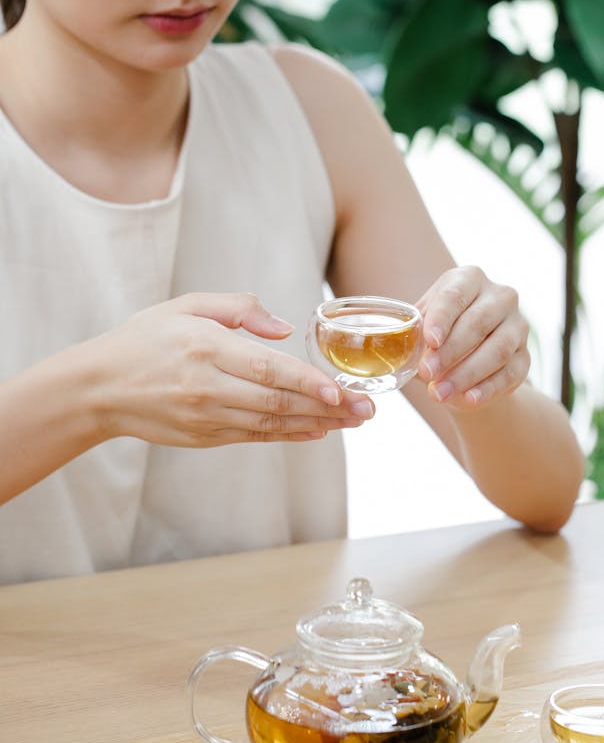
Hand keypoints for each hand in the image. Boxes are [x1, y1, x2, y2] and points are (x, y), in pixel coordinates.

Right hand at [90, 293, 374, 445]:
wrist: (98, 388)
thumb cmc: (145, 339)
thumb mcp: (186, 306)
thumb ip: (239, 308)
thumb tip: (285, 329)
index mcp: (206, 348)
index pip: (266, 370)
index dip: (307, 383)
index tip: (340, 390)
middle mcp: (208, 386)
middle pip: (278, 401)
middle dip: (328, 407)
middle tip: (367, 410)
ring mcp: (207, 417)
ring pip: (272, 423)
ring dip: (318, 423)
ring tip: (354, 421)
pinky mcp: (205, 437)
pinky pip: (256, 437)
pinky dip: (290, 435)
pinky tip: (318, 430)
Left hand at [416, 267, 529, 409]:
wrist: (464, 365)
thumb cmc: (437, 338)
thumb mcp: (422, 330)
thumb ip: (414, 334)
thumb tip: (403, 346)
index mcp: (469, 279)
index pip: (455, 295)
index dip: (442, 318)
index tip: (430, 341)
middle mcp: (500, 297)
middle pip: (477, 323)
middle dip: (450, 351)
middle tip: (426, 373)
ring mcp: (517, 326)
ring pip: (497, 350)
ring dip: (466, 374)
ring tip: (439, 393)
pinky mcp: (524, 357)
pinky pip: (509, 373)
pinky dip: (487, 388)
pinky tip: (468, 399)